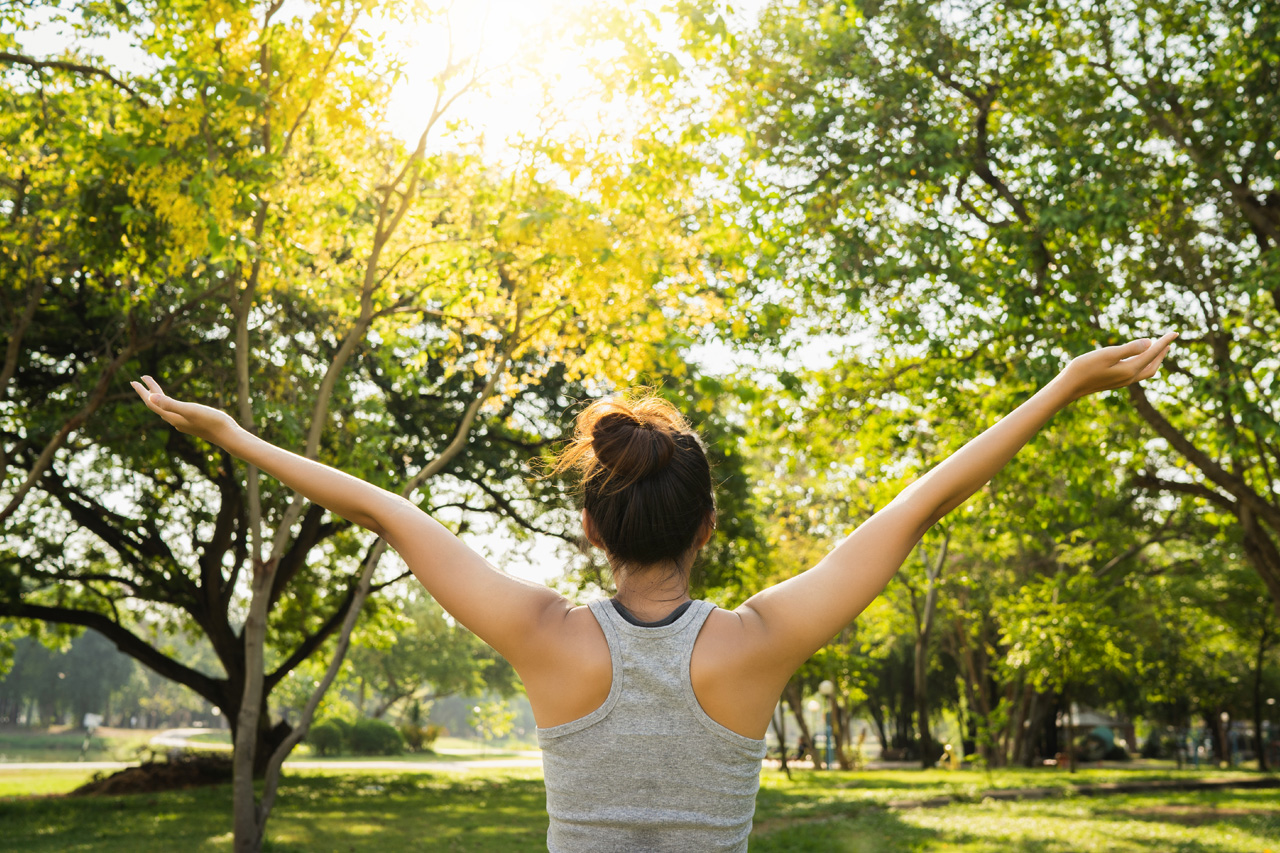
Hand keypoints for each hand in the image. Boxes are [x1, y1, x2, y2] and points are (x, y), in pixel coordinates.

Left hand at [131, 375, 238, 444]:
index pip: (151, 402)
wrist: (228, 436)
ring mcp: (183, 423)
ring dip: (157, 398)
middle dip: (147, 392)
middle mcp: (175, 420)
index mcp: (172, 417)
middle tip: (140, 380)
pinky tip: (173, 405)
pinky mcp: (192, 423)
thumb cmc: (211, 422)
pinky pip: (174, 412)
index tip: (134, 380)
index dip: (142, 391)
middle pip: (156, 405)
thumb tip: (150, 397)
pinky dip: (169, 404)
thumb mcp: (190, 410)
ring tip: (153, 391)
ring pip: (164, 409)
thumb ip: (170, 404)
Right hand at [1060, 332, 1177, 399]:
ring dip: (1154, 359)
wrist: (1069, 386)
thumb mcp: (1107, 354)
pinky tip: (1138, 359)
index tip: (1175, 333)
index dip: (1164, 342)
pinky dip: (1143, 364)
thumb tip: (1149, 343)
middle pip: (1153, 365)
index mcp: (1130, 369)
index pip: (1152, 353)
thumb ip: (1129, 349)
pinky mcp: (1115, 382)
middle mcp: (1129, 377)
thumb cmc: (1085, 368)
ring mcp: (1122, 381)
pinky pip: (1137, 372)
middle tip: (1169, 341)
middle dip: (1162, 353)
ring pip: (1146, 370)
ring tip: (1158, 349)